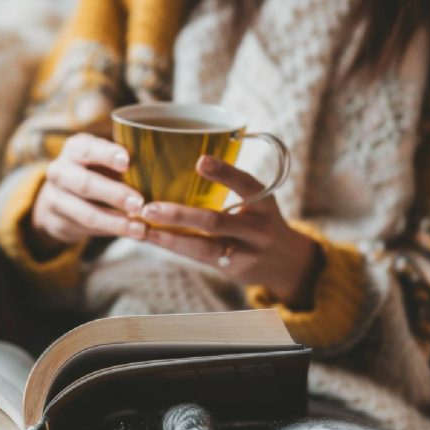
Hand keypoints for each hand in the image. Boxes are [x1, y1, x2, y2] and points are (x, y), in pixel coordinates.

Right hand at [30, 133, 146, 245]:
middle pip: (85, 184)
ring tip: (140, 228)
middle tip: (140, 203)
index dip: (107, 155)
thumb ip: (122, 161)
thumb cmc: (94, 172)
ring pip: (87, 214)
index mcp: (74, 149)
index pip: (88, 149)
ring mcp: (55, 199)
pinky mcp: (58, 223)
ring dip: (116, 222)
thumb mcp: (101, 159)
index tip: (127, 161)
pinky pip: (88, 230)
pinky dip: (111, 232)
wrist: (58, 199)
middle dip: (114, 195)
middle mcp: (59, 172)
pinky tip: (130, 233)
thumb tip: (160, 167)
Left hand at [142, 155, 320, 305]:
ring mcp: (246, 252)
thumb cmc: (259, 220)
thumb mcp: (256, 199)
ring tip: (142, 227)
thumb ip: (231, 184)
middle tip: (147, 207)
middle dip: (179, 215)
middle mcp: (257, 227)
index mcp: (262, 201)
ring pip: (203, 246)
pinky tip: (152, 238)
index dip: (224, 172)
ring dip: (169, 237)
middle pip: (215, 222)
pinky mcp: (233, 270)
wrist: (287, 262)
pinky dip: (174, 246)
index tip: (200, 160)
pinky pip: (198, 258)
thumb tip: (184, 158)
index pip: (245, 183)